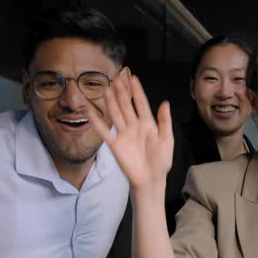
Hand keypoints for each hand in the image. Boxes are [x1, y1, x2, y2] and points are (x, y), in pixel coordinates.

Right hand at [90, 75, 173, 191]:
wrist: (150, 179)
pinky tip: (90, 111)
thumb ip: (165, 122)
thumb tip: (165, 102)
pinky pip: (104, 131)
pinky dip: (97, 121)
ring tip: (106, 88)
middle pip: (127, 106)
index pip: (141, 104)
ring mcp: (124, 135)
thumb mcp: (167, 140)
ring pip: (116, 114)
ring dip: (111, 102)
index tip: (133, 78)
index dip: (137, 91)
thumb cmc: (161, 161)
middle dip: (122, 92)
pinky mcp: (115, 145)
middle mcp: (135, 126)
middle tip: (116, 78)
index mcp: (149, 125)